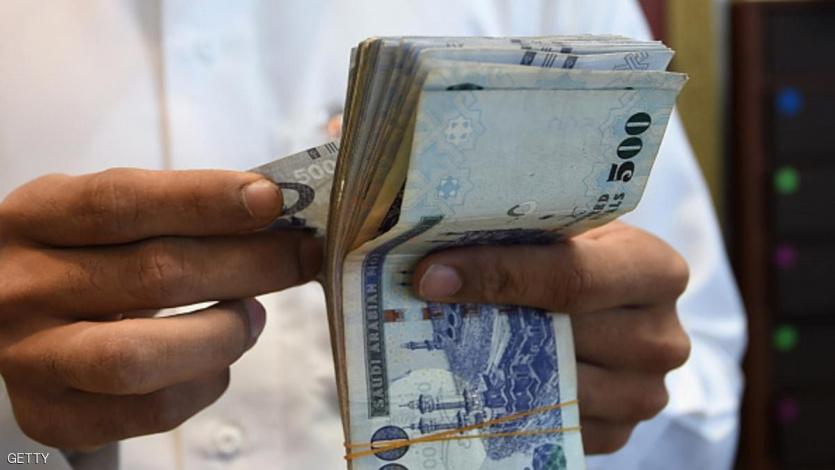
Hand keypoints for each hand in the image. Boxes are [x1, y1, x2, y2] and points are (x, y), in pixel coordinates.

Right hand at [0, 169, 320, 448]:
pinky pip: (150, 410)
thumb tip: (274, 217)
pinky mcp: (52, 417)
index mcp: (35, 217)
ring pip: (144, 355)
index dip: (204, 199)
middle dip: (249, 263)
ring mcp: (29, 358)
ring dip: (225, 333)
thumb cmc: (84, 262)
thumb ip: (174, 214)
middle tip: (302, 256)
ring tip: (254, 315)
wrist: (17, 329)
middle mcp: (20, 287)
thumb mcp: (105, 223)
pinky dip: (206, 383)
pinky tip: (219, 361)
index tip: (270, 199)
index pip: (122, 202)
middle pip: (153, 274)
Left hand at [412, 221, 690, 453]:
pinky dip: (510, 407)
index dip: (496, 274)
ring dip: (491, 369)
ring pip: (554, 388)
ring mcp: (644, 393)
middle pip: (561, 336)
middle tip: (421, 311)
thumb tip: (438, 255)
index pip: (571, 277)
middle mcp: (662, 338)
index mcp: (655, 270)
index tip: (433, 276)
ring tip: (442, 345)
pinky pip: (555, 428)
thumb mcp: (568, 232)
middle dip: (485, 322)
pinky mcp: (620, 434)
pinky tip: (476, 382)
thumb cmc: (581, 258)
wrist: (612, 305)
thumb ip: (521, 237)